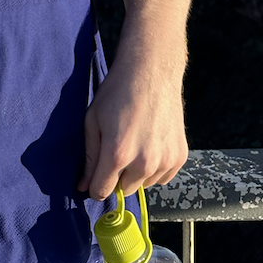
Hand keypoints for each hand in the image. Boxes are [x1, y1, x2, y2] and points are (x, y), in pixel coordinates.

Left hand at [78, 50, 187, 200]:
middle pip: (124, 189)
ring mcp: (165, 161)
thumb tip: (83, 187)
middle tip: (118, 148)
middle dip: (117, 176)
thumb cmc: (117, 92)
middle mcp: (143, 163)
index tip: (96, 174)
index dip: (95, 185)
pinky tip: (151, 142)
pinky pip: (162, 177)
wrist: (152, 70)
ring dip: (137, 172)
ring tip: (136, 142)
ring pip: (144, 184)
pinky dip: (155, 167)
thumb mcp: (93, 120)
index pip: (102, 191)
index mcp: (117, 154)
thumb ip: (89, 157)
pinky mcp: (180, 157)